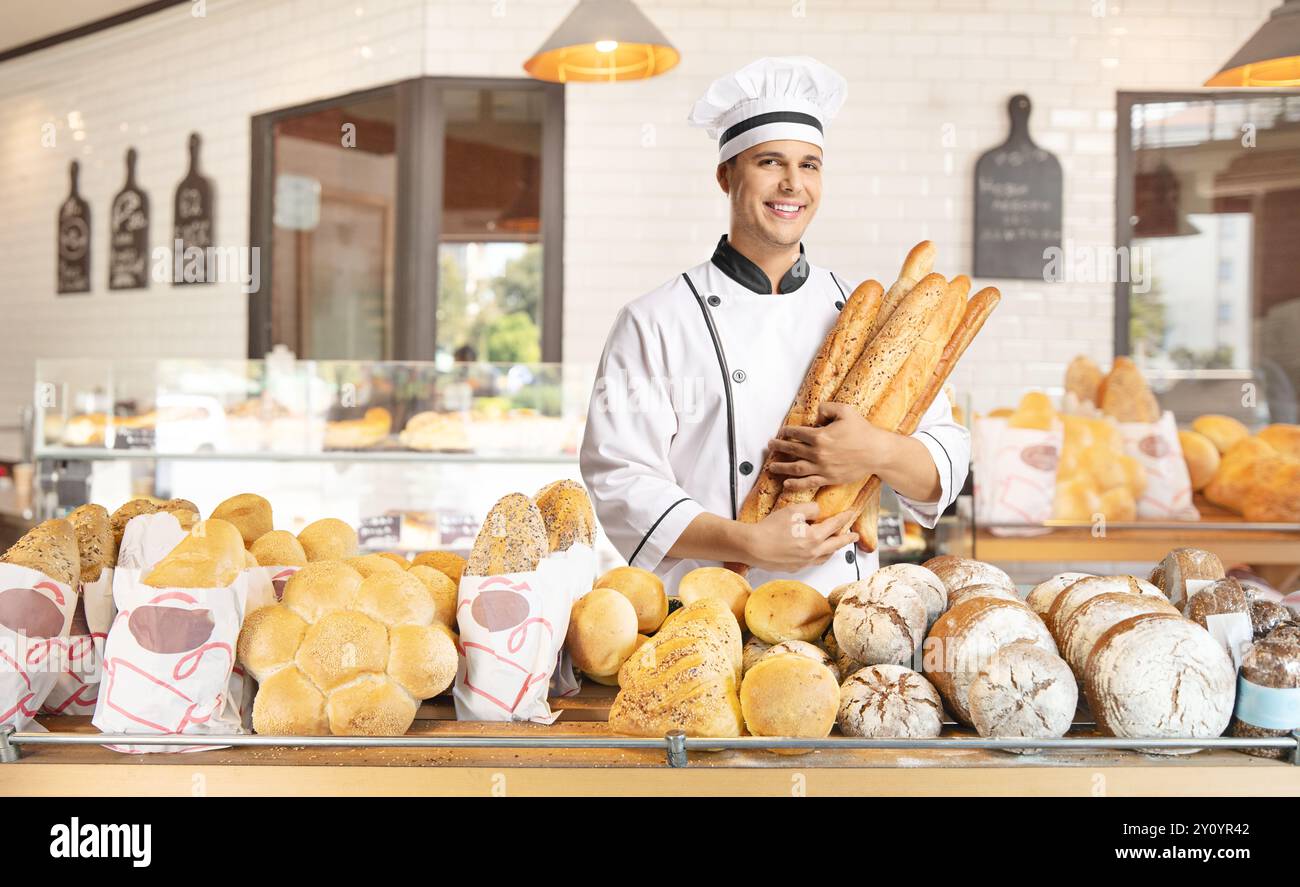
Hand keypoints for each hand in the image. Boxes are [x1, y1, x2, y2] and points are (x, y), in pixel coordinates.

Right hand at [740, 503, 857, 573]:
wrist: (753, 547)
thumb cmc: (771, 528)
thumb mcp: (792, 510)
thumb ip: (810, 508)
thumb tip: (818, 512)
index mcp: (815, 537)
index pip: (835, 525)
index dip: (844, 518)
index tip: (851, 514)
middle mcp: (813, 552)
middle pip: (835, 545)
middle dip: (847, 539)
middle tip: (855, 536)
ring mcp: (804, 562)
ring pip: (825, 556)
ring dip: (833, 549)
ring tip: (836, 545)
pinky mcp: (794, 568)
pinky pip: (812, 562)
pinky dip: (819, 556)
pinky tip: (816, 553)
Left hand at [766, 402, 897, 491]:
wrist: (877, 452)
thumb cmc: (862, 431)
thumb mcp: (846, 411)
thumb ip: (827, 408)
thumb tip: (816, 413)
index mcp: (820, 436)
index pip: (796, 433)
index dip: (786, 431)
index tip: (781, 432)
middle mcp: (818, 453)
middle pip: (792, 450)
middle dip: (778, 447)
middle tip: (770, 446)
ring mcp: (822, 467)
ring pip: (795, 468)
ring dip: (781, 467)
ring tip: (771, 467)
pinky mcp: (829, 478)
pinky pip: (808, 483)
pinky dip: (795, 485)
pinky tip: (786, 484)